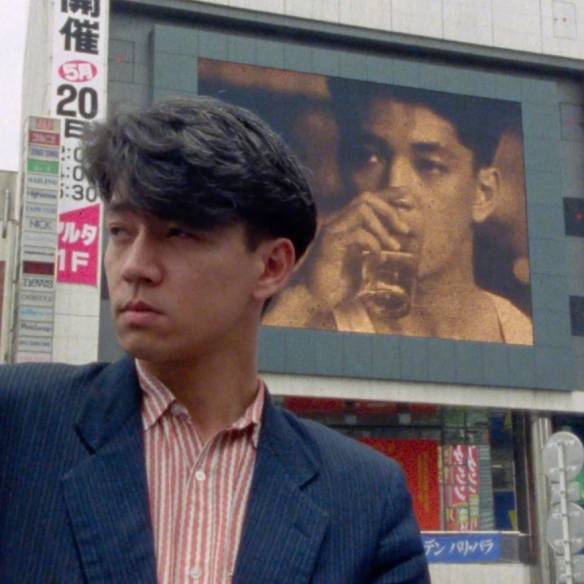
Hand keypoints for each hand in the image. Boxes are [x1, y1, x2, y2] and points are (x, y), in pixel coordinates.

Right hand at [305, 190, 411, 308]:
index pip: (367, 199)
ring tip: (395, 246)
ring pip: (362, 209)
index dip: (388, 194)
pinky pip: (358, 233)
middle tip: (405, 230)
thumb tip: (399, 238)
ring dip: (383, 226)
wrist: (314, 299)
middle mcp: (337, 223)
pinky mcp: (330, 244)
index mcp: (345, 224)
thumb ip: (375, 246)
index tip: (408, 197)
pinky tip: (378, 258)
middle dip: (390, 209)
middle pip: (366, 197)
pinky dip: (374, 243)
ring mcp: (332, 231)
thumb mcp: (362, 261)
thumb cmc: (337, 284)